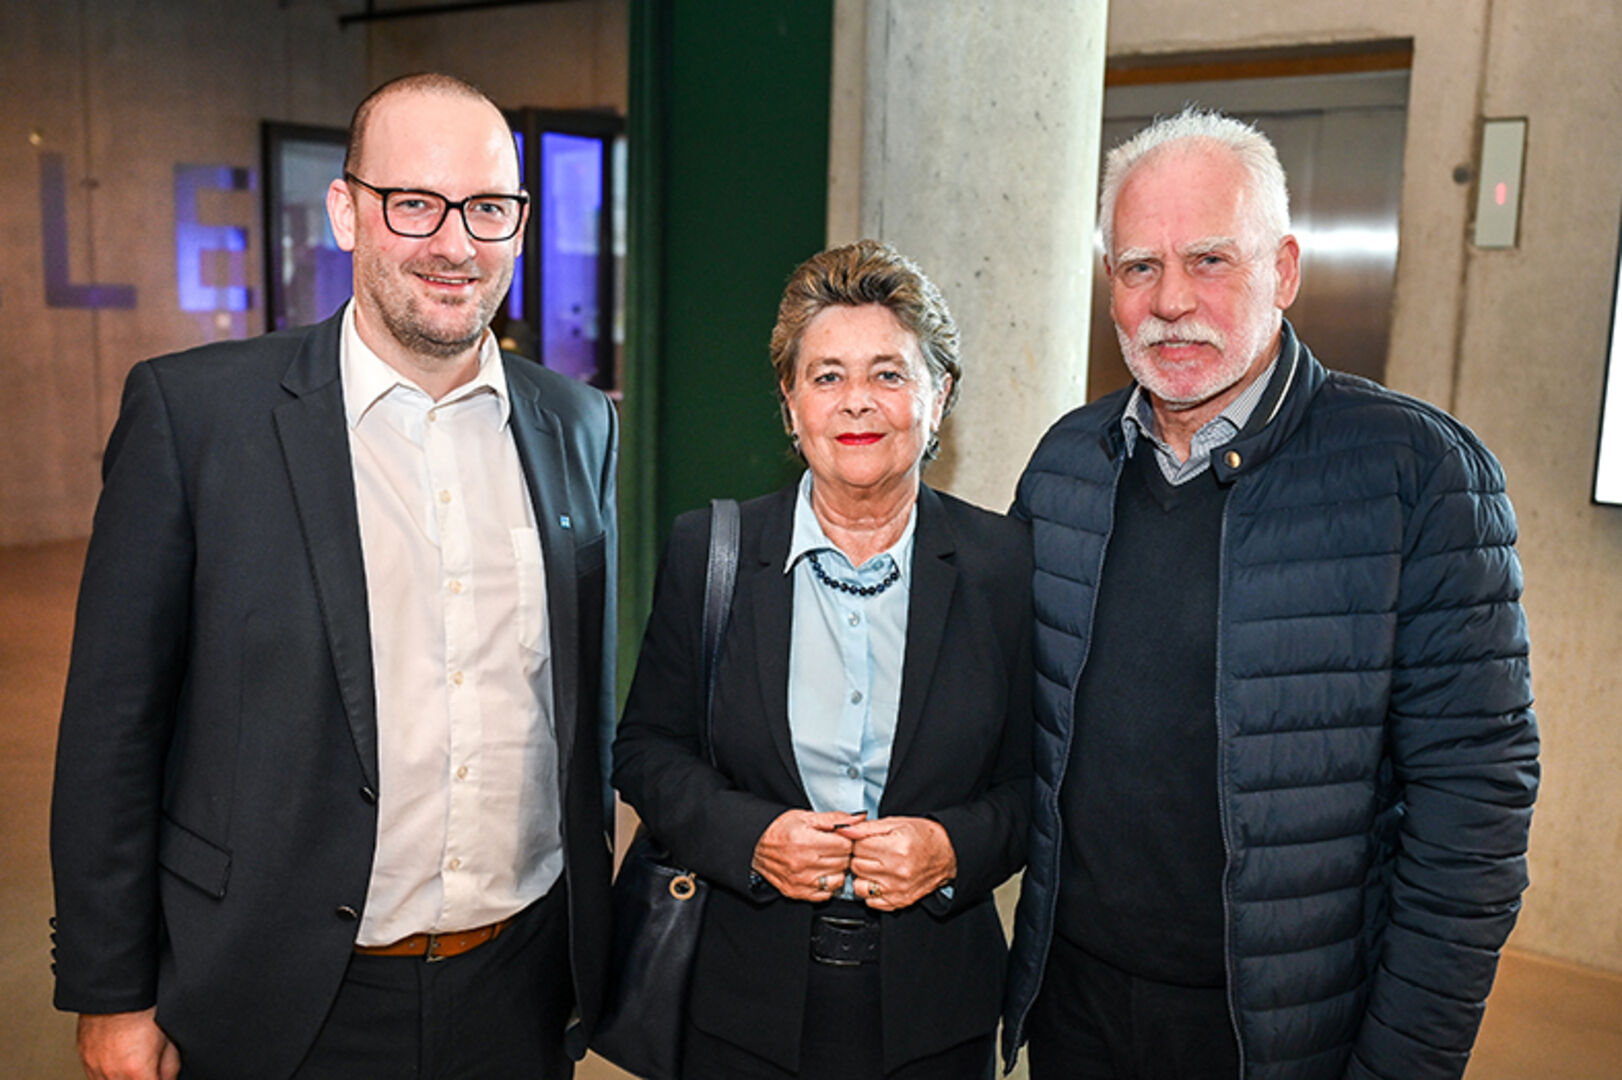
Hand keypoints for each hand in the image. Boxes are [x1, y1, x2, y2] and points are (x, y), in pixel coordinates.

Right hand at [77, 1008, 179, 1079]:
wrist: (116, 989)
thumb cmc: (143, 1008)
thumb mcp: (168, 1038)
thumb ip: (169, 1067)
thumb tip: (167, 1079)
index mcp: (136, 1070)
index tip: (160, 1075)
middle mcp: (112, 1073)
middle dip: (142, 1078)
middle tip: (149, 1068)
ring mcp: (94, 1067)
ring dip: (124, 1079)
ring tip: (134, 1066)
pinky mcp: (84, 1059)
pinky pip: (95, 1078)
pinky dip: (108, 1076)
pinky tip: (118, 1065)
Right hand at [751, 809, 864, 900]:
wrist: (755, 846)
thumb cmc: (779, 829)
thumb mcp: (806, 817)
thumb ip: (835, 819)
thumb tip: (859, 819)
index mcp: (806, 841)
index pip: (845, 845)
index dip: (845, 839)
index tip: (839, 837)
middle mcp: (803, 863)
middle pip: (843, 862)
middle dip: (842, 853)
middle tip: (831, 847)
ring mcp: (800, 881)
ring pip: (838, 879)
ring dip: (837, 870)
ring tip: (826, 860)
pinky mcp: (798, 892)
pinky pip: (826, 894)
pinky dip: (827, 884)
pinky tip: (820, 872)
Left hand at [842, 816, 956, 910]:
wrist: (947, 853)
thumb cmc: (922, 836)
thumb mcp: (895, 823)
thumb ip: (866, 828)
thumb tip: (842, 829)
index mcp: (896, 847)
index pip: (857, 847)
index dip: (859, 842)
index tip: (867, 840)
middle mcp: (898, 870)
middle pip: (856, 866)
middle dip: (861, 858)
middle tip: (873, 852)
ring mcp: (898, 889)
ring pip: (859, 885)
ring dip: (863, 876)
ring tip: (876, 866)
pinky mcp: (899, 902)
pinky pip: (870, 902)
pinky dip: (871, 891)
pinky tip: (881, 880)